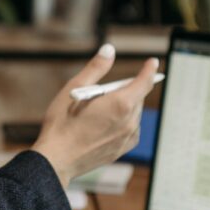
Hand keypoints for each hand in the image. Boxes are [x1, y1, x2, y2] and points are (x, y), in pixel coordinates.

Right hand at [33, 45, 158, 188]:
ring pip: (134, 113)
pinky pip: (130, 129)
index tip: (152, 62)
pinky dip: (123, 121)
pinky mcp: (123, 149)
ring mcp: (127, 137)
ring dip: (124, 106)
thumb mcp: (75, 88)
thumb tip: (109, 50)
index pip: (144, 82)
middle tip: (105, 90)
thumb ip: (95, 68)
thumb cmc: (62, 123)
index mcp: (120, 104)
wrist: (57, 159)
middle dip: (127, 88)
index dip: (149, 70)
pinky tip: (105, 123)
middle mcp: (129, 121)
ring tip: (100, 109)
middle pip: (137, 97)